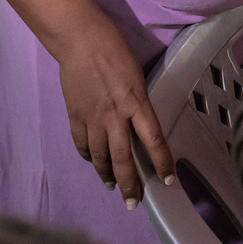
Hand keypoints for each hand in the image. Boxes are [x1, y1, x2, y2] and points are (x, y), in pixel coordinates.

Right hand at [58, 16, 174, 204]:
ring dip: (107, 175)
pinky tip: (93, 162)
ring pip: (100, 157)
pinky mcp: (74, 117)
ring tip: (113, 186)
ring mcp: (92, 118)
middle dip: (130, 184)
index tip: (168, 181)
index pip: (154, 141)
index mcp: (136, 103)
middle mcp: (115, 115)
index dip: (162, 164)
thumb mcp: (137, 78)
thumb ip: (138, 104)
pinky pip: (82, 144)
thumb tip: (139, 126)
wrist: (80, 41)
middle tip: (134, 203)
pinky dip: (88, 157)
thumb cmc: (115, 52)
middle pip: (123, 158)